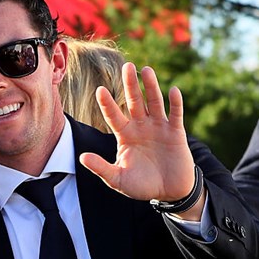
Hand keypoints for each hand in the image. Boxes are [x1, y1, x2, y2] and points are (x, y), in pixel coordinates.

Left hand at [80, 62, 201, 215]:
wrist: (168, 192)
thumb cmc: (141, 185)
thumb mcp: (118, 179)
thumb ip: (101, 168)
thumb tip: (82, 157)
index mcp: (125, 135)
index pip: (114, 116)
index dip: (108, 104)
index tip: (99, 90)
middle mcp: (141, 127)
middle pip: (135, 101)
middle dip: (130, 85)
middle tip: (127, 66)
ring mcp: (159, 127)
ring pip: (154, 102)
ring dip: (151, 87)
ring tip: (146, 70)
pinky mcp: (176, 132)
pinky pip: (176, 115)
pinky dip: (175, 103)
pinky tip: (173, 91)